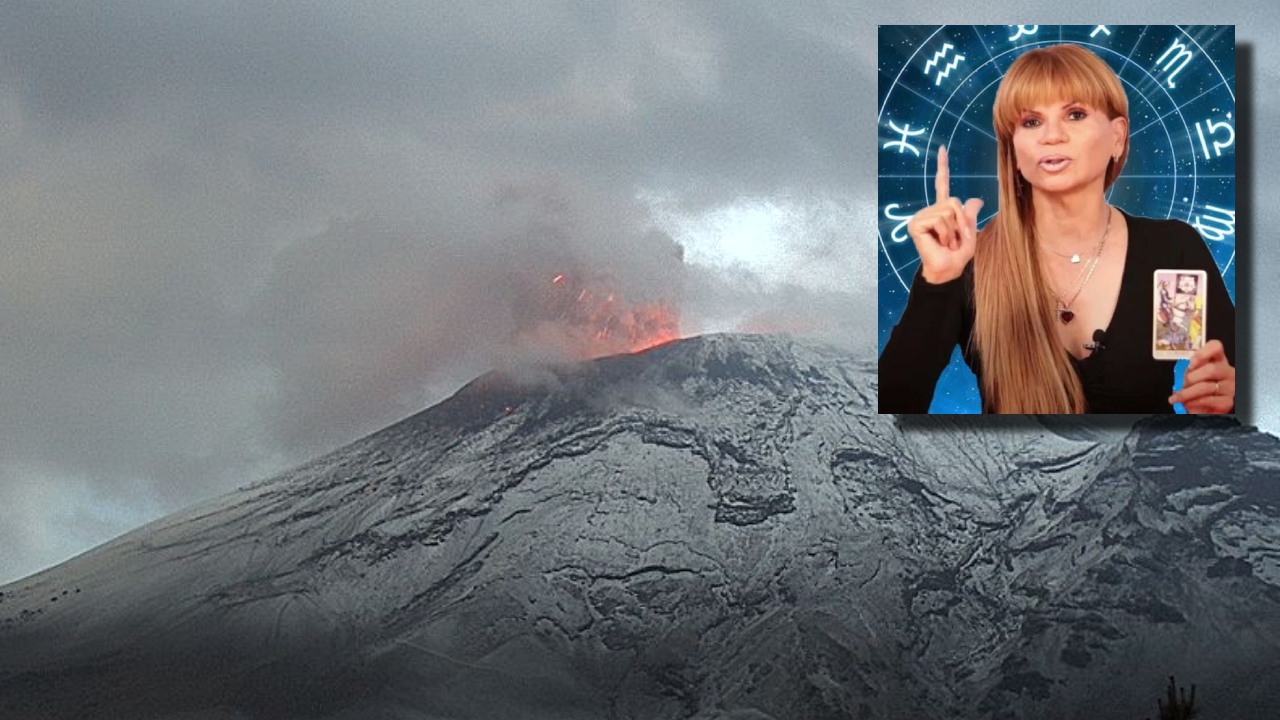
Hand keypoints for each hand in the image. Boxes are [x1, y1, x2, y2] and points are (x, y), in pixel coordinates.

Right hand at [905, 145, 984, 283]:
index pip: (942, 184)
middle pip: (953, 201)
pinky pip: (940, 220)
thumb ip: (971, 215)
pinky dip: (945, 233)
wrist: (948, 270)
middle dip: (961, 221)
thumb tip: (977, 199)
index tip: (942, 149)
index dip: (943, 167)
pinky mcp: (916, 224)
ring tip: (947, 243)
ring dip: (953, 230)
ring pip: (948, 210)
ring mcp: (921, 217)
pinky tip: (939, 243)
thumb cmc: (957, 254)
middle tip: (954, 239)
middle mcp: (930, 210)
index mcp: (941, 210)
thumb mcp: (970, 232)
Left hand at [1169, 339, 1234, 413]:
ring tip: (1177, 398)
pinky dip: (1192, 403)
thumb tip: (1184, 373)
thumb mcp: (1191, 375)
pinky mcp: (1227, 402)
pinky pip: (1207, 400)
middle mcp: (1227, 371)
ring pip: (1206, 387)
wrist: (1202, 408)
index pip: (1215, 347)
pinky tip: (1186, 404)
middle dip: (1190, 378)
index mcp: (1217, 360)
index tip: (1191, 363)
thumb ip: (1189, 370)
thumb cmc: (1195, 388)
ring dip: (1187, 393)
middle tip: (1181, 385)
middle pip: (1211, 369)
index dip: (1203, 353)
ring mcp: (1230, 387)